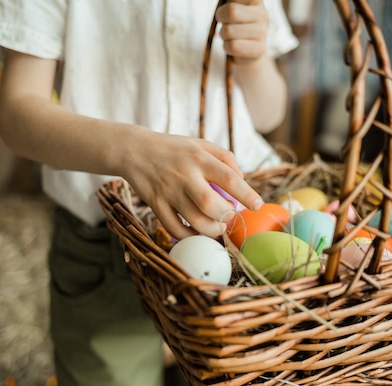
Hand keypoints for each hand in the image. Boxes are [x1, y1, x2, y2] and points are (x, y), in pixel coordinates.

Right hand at [122, 131, 263, 239]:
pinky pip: (175, 228)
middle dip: (226, 216)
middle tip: (230, 217)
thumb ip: (225, 158)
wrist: (134, 150)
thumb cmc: (174, 149)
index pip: (228, 178)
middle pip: (210, 204)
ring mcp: (168, 192)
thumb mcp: (200, 144)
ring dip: (211, 229)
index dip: (246, 194)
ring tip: (217, 226)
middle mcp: (184, 175)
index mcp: (198, 157)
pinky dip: (190, 236)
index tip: (258, 205)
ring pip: (194, 220)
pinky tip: (198, 232)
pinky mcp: (155, 204)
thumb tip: (242, 182)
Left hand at [216, 0, 268, 64]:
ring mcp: (262, 32)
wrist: (247, 52)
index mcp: (254, 0)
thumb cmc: (235, 25)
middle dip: (222, 19)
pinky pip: (232, 46)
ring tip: (231, 36)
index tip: (227, 10)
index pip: (233, 1)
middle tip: (226, 23)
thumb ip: (228, 2)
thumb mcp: (232, 8)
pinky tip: (234, 45)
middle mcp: (262, 13)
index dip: (224, 6)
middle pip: (231, 11)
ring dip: (223, 35)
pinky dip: (227, 47)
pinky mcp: (259, 49)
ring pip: (228, 31)